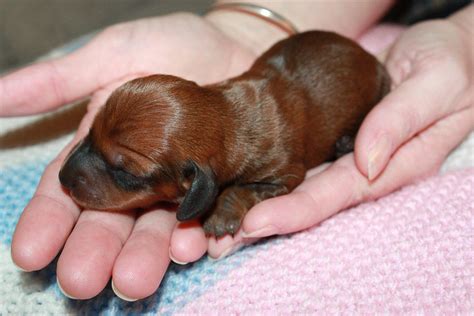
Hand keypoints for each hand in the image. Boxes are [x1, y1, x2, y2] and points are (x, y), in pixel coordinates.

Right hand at [6, 13, 256, 299]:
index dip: (48, 222)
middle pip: (110, 221)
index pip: (68, 192)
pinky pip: (204, 216)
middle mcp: (137, 174)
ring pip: (156, 228)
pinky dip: (197, 235)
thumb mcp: (115, 55)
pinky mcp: (214, 186)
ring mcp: (177, 184)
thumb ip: (60, 81)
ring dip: (145, 255)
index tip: (31, 252)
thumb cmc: (175, 44)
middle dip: (94, 251)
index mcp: (103, 147)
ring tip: (136, 278)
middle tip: (82, 280)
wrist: (236, 46)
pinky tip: (190, 248)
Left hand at [197, 7, 472, 257]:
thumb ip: (403, 119)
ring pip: (303, 185)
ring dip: (262, 204)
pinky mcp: (335, 138)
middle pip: (315, 200)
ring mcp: (350, 154)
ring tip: (220, 222)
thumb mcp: (437, 83)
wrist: (444, 52)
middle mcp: (369, 167)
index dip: (299, 211)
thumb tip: (367, 159)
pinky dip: (270, 175)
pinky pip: (302, 159)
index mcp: (399, 164)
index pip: (342, 193)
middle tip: (222, 241)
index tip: (256, 222)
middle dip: (269, 220)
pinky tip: (240, 183)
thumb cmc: (451, 63)